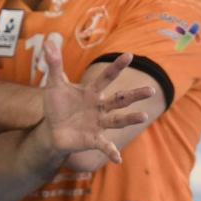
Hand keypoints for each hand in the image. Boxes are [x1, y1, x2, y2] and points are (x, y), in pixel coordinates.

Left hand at [40, 39, 152, 163]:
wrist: (52, 130)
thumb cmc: (57, 105)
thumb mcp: (54, 84)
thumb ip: (54, 64)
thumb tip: (49, 41)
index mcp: (93, 92)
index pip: (107, 77)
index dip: (117, 67)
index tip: (129, 55)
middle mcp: (100, 107)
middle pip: (120, 99)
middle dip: (135, 95)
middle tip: (151, 89)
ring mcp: (99, 123)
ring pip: (118, 120)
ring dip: (130, 118)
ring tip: (144, 116)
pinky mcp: (93, 139)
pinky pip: (104, 145)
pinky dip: (111, 151)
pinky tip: (118, 158)